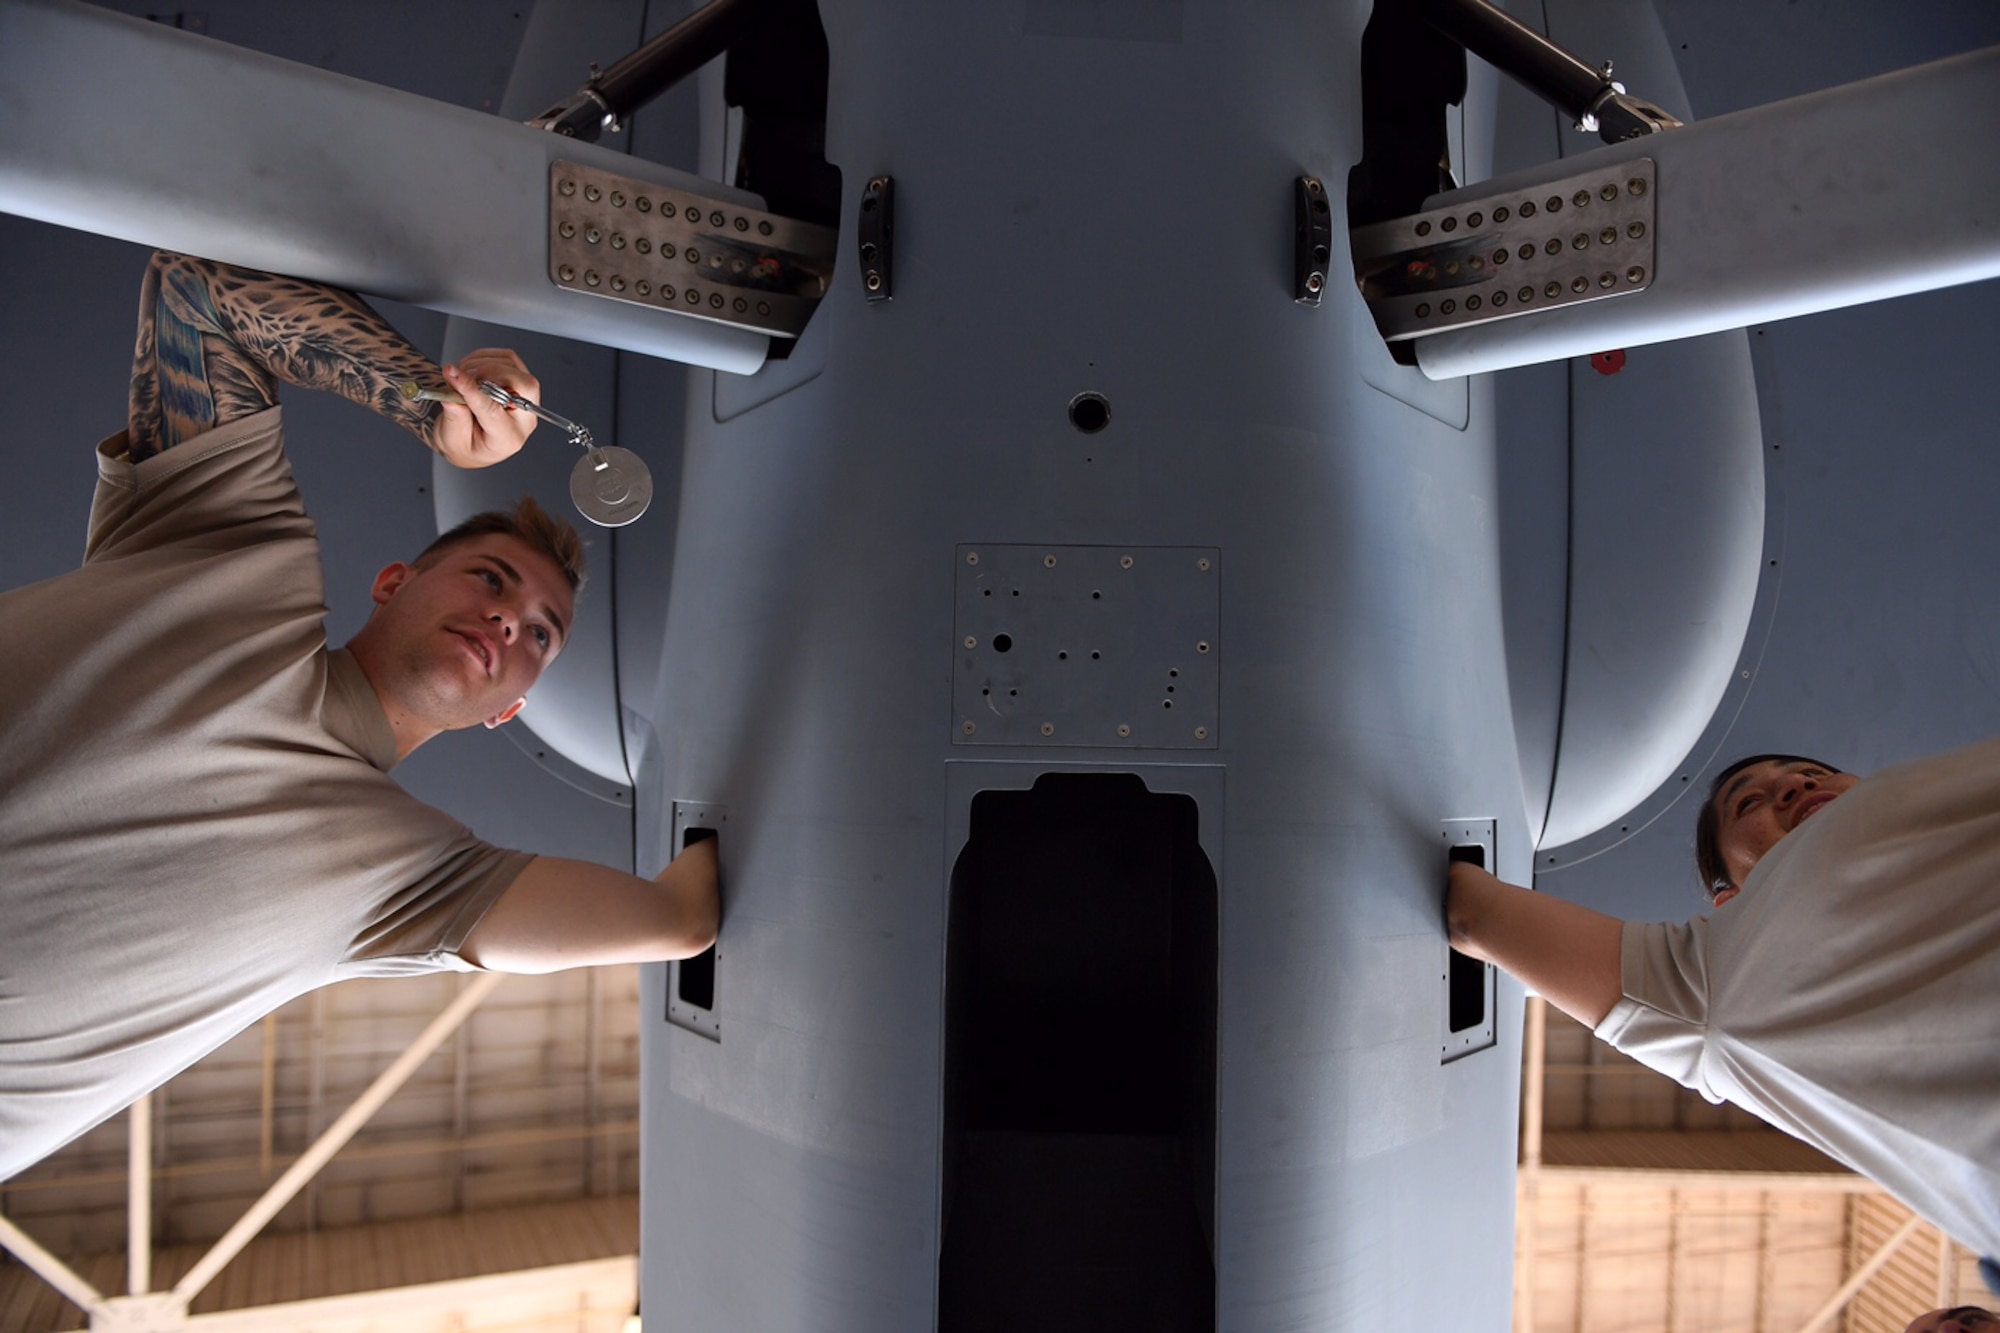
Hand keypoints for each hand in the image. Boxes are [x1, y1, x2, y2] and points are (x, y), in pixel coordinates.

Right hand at [426, 349, 539, 468]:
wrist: (470, 440)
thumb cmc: (464, 443)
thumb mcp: (452, 439)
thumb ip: (454, 418)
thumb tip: (453, 393)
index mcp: (507, 438)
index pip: (494, 410)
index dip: (472, 390)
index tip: (454, 376)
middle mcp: (523, 417)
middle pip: (522, 384)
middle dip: (488, 372)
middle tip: (461, 375)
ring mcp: (524, 397)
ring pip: (511, 365)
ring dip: (480, 364)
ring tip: (459, 376)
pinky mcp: (517, 379)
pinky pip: (506, 357)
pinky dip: (483, 357)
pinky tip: (468, 370)